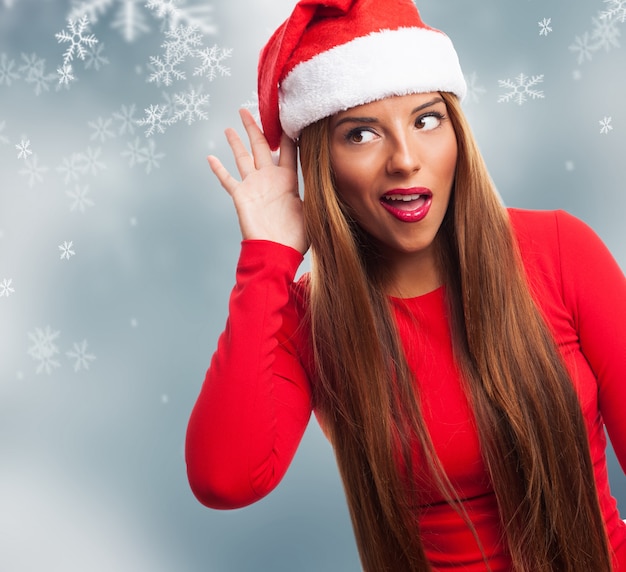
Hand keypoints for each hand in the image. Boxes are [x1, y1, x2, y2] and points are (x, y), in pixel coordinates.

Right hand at [207, 108, 307, 254]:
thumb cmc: (295, 238)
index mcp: (288, 180)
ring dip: (237, 142)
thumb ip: (314, 192)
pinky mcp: (241, 197)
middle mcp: (270, 179)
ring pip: (244, 158)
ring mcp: (254, 187)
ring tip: (231, 126)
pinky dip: (219, 170)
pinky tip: (211, 157)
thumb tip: (327, 177)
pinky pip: (228, 180)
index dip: (287, 134)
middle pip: (262, 147)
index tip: (285, 116)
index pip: (288, 151)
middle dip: (256, 128)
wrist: (277, 253)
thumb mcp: (311, 211)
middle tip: (249, 110)